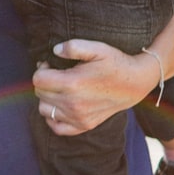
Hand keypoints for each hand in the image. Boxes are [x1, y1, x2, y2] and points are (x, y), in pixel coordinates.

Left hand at [31, 41, 160, 135]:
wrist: (135, 83)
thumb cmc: (115, 63)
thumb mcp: (97, 48)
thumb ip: (73, 46)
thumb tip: (54, 50)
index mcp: (73, 83)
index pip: (38, 80)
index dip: (41, 69)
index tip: (51, 65)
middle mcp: (73, 104)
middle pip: (40, 94)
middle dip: (44, 82)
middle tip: (56, 74)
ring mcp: (79, 117)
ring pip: (45, 110)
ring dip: (48, 99)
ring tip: (60, 89)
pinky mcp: (84, 126)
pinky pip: (57, 127)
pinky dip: (54, 118)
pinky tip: (61, 106)